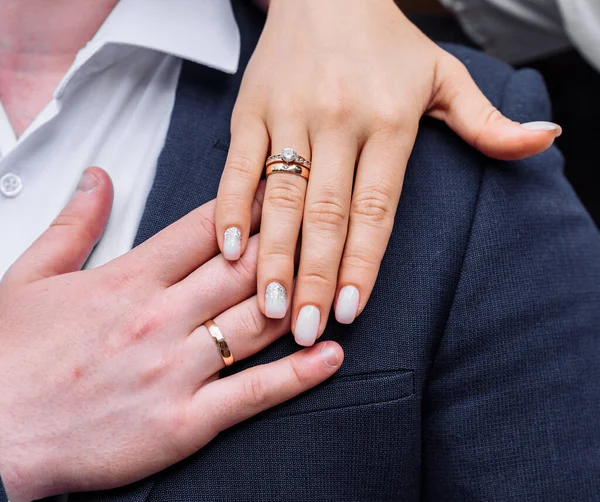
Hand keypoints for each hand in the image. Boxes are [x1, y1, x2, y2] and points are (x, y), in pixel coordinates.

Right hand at [0, 168, 342, 501]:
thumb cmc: (14, 359)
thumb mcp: (31, 277)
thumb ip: (74, 222)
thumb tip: (98, 178)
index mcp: (128, 279)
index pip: (206, 228)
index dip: (250, 204)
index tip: (283, 188)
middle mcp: (160, 318)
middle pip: (243, 268)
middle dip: (289, 242)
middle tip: (325, 222)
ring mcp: (176, 369)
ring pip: (257, 322)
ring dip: (303, 298)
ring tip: (337, 282)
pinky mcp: (183, 420)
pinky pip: (252, 392)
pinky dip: (297, 375)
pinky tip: (329, 357)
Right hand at [215, 0, 560, 345]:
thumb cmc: (388, 43)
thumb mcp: (444, 76)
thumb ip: (486, 121)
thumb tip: (544, 141)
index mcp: (390, 120)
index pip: (376, 208)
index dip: (364, 263)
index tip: (352, 311)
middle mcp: (338, 120)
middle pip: (327, 212)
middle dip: (316, 276)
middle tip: (307, 329)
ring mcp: (289, 113)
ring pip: (279, 196)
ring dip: (274, 255)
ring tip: (271, 307)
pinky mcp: (250, 108)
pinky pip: (237, 166)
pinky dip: (230, 208)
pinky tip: (229, 250)